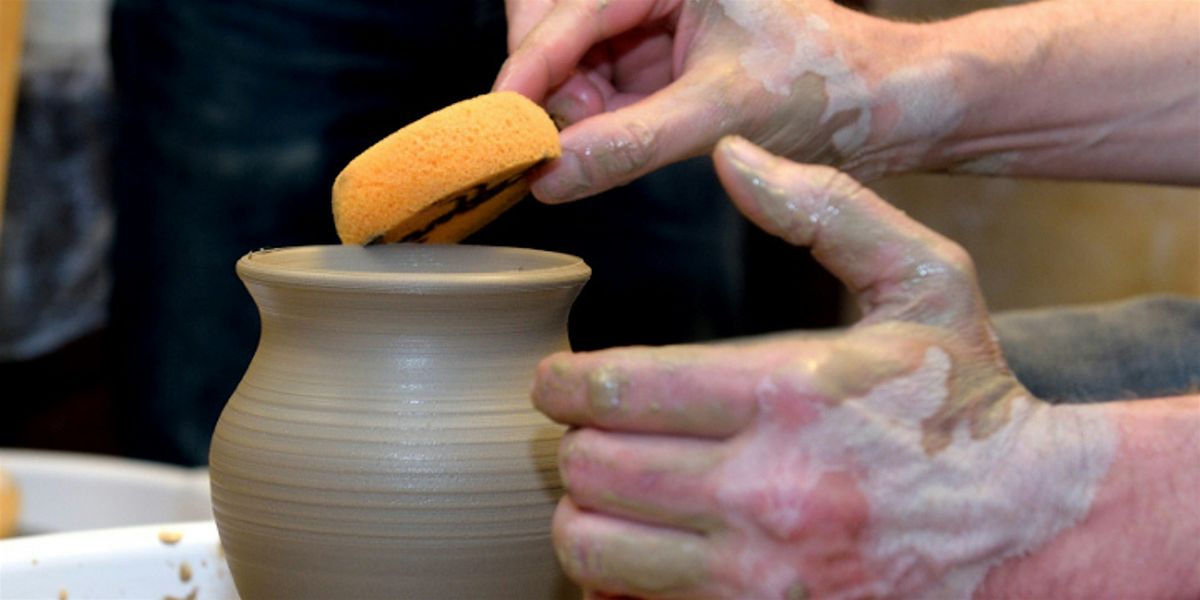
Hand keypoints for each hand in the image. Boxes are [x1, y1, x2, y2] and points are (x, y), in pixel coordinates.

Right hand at [495, 0, 928, 202]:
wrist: (882, 108)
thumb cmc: (824, 84)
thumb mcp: (719, 114)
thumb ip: (629, 144)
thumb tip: (552, 176)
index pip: (571, 11)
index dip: (528, 69)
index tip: (501, 124)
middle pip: (555, 26)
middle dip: (550, 85)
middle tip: (554, 141)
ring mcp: (653, 21)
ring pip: (572, 61)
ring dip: (571, 108)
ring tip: (596, 146)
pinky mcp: (660, 59)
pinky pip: (599, 87)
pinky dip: (594, 120)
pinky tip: (606, 145)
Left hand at [531, 137, 1116, 597]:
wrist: (1029, 527)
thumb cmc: (965, 400)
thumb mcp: (925, 280)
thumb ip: (829, 210)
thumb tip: (734, 157)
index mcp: (789, 391)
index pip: (623, 388)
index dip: (563, 383)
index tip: (554, 381)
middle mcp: (764, 486)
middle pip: (593, 466)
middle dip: (571, 442)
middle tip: (583, 430)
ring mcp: (760, 569)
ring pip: (595, 543)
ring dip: (581, 511)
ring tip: (600, 488)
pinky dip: (615, 576)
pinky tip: (637, 546)